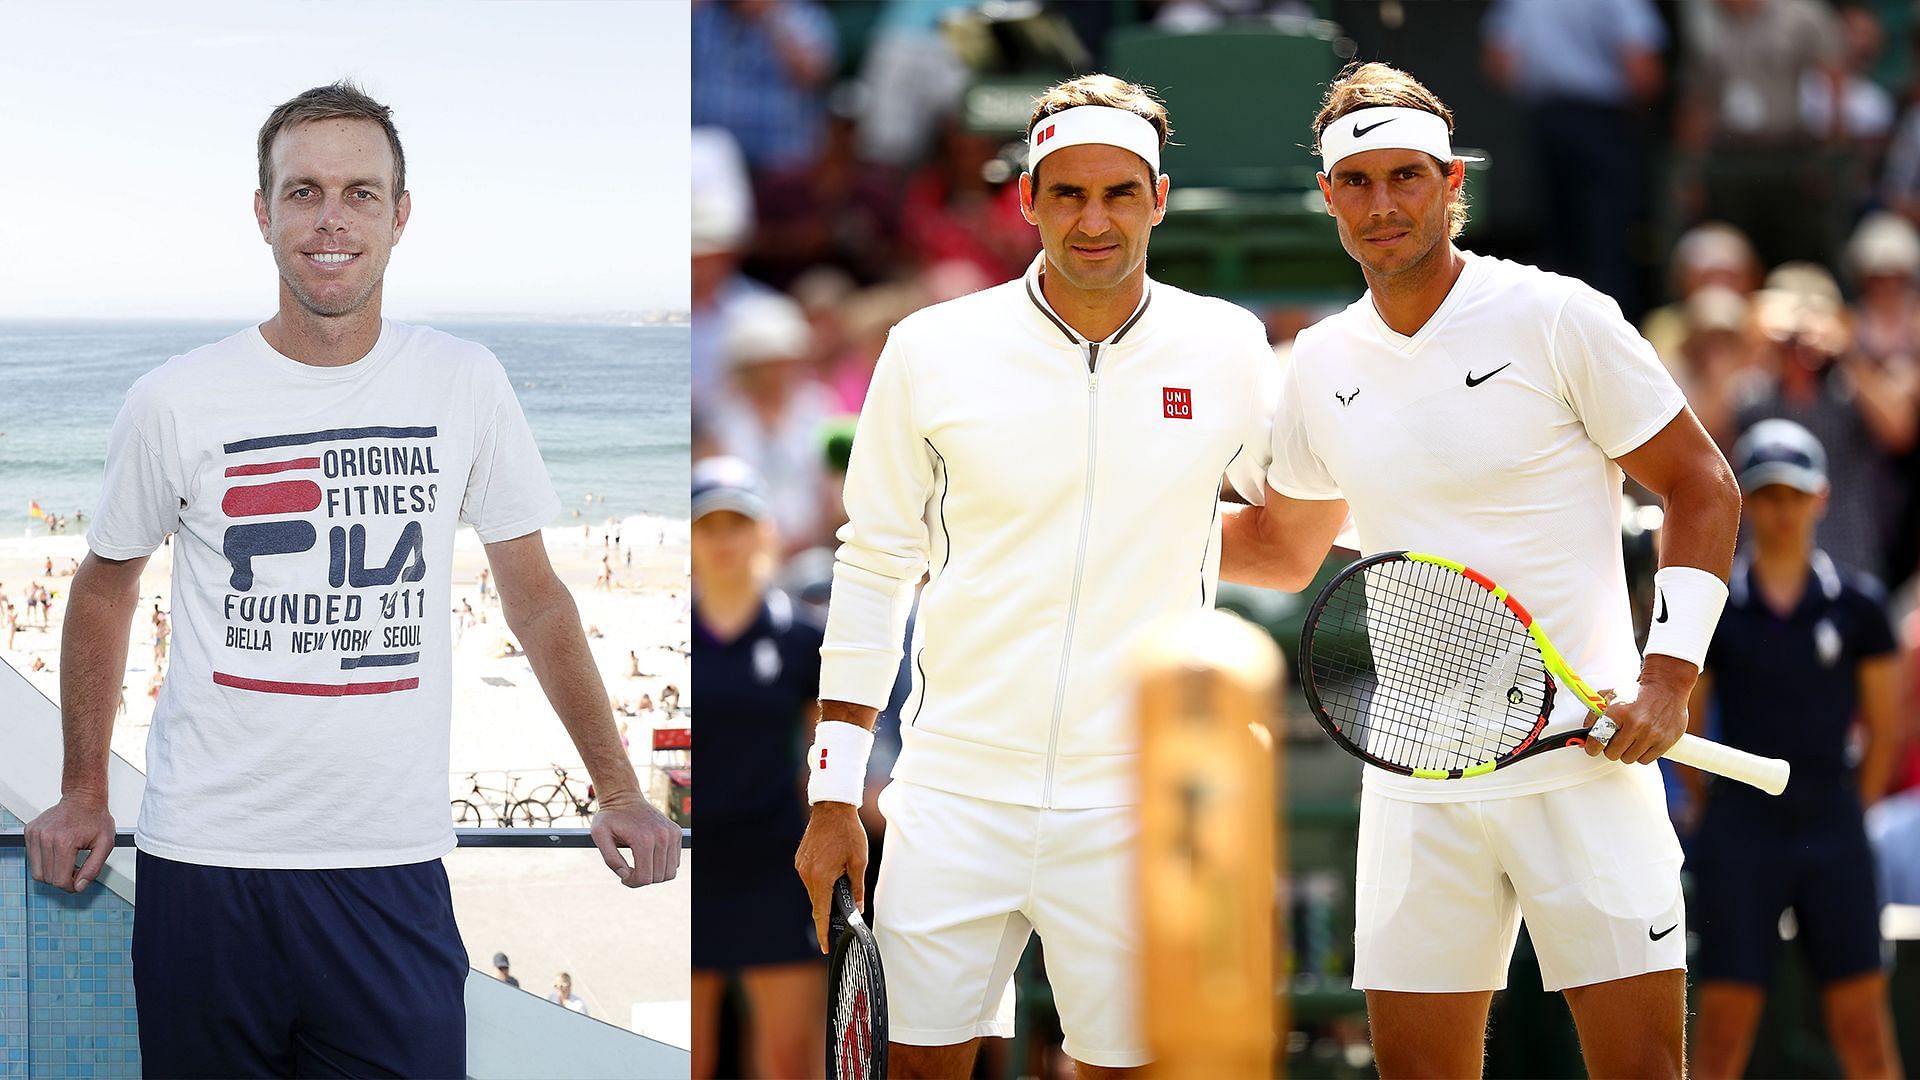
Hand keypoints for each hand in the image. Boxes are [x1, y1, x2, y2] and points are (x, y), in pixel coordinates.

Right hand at [25, 796, 114, 892]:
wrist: (83, 797)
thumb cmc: (95, 818)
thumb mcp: (105, 844)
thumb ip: (93, 868)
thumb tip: (79, 886)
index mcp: (64, 842)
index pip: (59, 880)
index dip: (70, 886)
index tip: (78, 881)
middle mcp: (46, 838)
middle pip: (47, 878)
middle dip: (62, 880)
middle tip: (75, 870)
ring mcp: (35, 834)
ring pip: (37, 871)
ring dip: (52, 872)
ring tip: (67, 861)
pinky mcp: (30, 832)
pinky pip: (32, 858)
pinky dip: (44, 861)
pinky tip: (58, 852)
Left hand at [589, 793, 680, 887]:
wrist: (624, 797)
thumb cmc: (609, 818)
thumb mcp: (599, 836)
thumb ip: (610, 859)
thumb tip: (625, 876)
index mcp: (643, 840)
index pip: (645, 878)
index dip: (632, 883)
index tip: (623, 877)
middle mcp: (662, 837)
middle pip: (658, 877)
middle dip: (642, 879)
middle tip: (630, 872)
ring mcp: (672, 834)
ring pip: (670, 872)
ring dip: (654, 874)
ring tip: (640, 866)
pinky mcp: (676, 833)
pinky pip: (675, 862)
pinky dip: (663, 864)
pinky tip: (649, 857)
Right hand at [795, 801, 866, 953]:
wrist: (832, 808)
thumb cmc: (848, 833)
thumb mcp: (859, 861)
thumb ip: (857, 887)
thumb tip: (858, 908)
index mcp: (821, 877)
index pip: (821, 912)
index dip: (824, 931)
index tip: (825, 947)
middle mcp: (807, 874)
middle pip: (818, 902)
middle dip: (829, 909)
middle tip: (843, 911)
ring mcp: (801, 867)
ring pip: (814, 890)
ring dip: (825, 891)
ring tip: (840, 877)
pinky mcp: (799, 860)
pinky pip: (810, 878)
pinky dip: (820, 880)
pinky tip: (831, 869)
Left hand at [1584, 656, 1694, 763]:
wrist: (1666, 687)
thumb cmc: (1637, 693)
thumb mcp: (1610, 696)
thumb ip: (1594, 715)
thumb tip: (1584, 735)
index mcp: (1619, 711)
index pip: (1597, 739)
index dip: (1592, 746)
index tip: (1592, 748)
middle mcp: (1636, 723)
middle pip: (1612, 753)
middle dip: (1611, 748)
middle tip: (1615, 740)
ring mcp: (1652, 734)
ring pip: (1628, 759)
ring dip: (1627, 751)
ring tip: (1631, 739)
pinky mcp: (1665, 741)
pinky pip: (1645, 760)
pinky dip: (1641, 754)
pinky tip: (1642, 742)